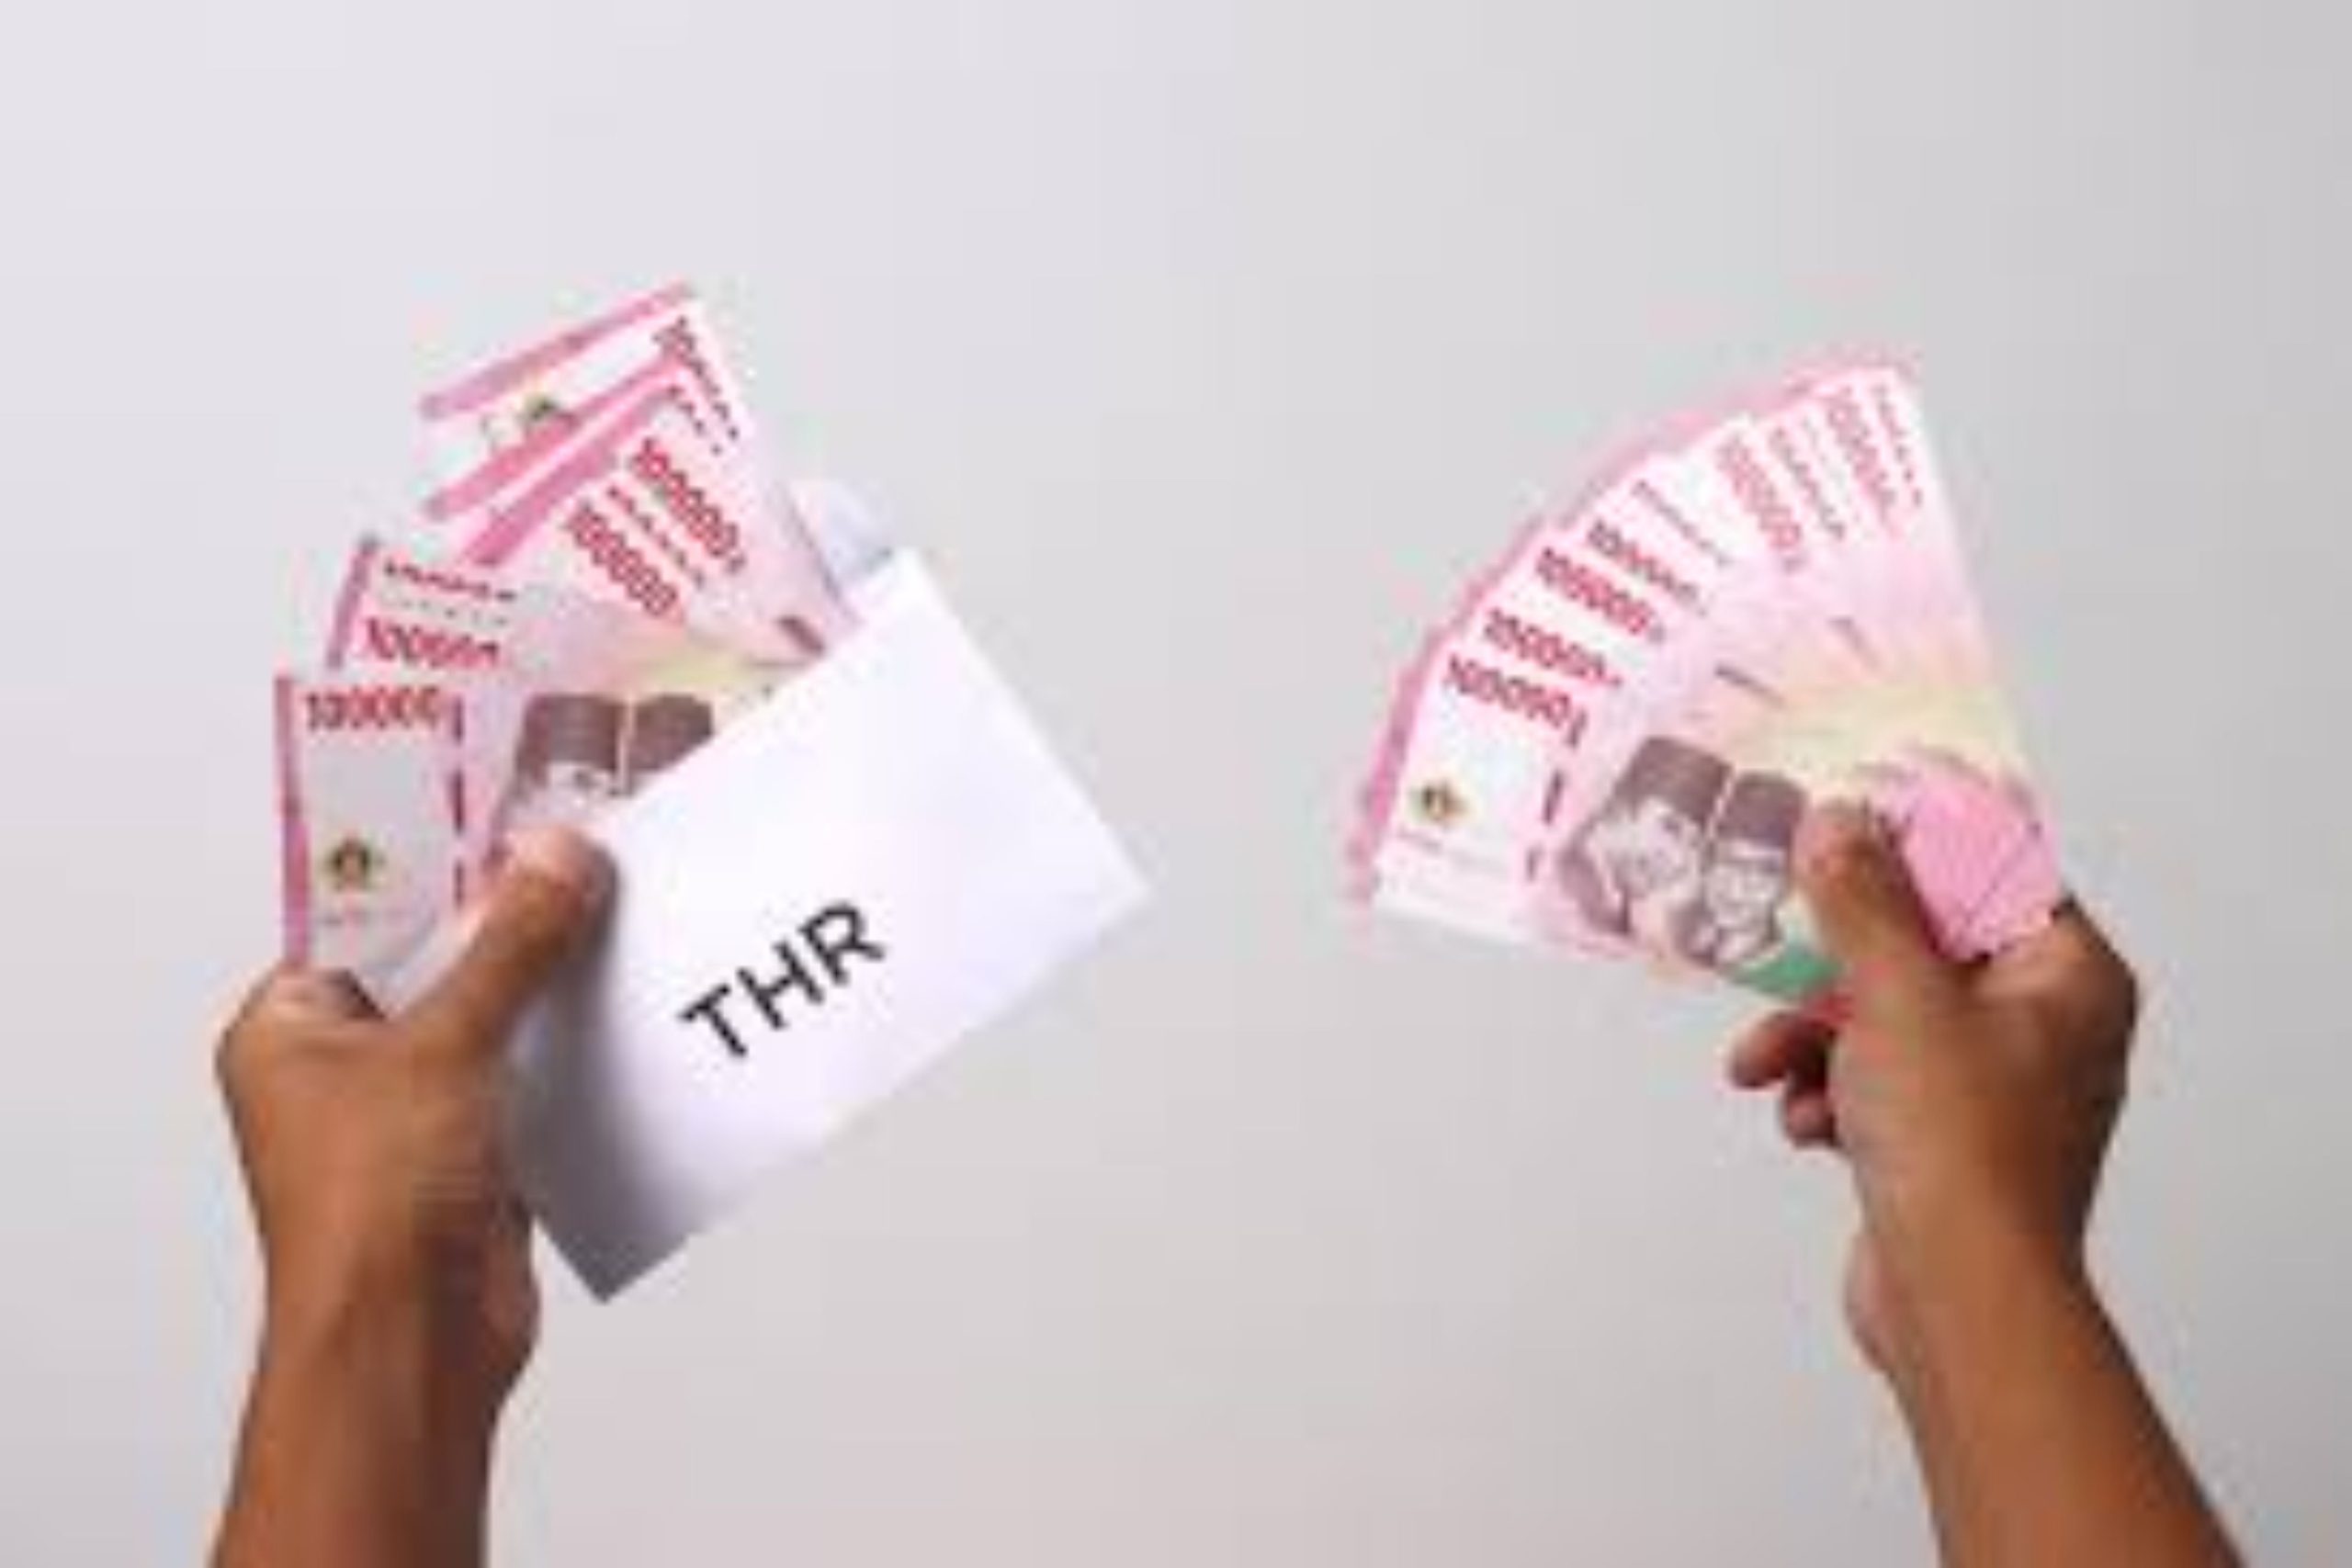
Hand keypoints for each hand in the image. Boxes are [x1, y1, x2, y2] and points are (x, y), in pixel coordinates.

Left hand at [214, 826, 609, 1567]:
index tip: (508, 812)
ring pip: (496, 1022)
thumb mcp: (443, 1045)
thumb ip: (510, 949)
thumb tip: (557, 859)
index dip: (439, 864)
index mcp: (289, 1028)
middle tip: (582, 857)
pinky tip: (629, 1013)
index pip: (366, 915)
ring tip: (620, 920)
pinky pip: (535, 1080)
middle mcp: (343, 1068)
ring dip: (553, 990)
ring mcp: (413, 1115)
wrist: (412, 1345)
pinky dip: (577, 1055)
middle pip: (442, 964)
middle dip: (515, 925)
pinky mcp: (479, 1159)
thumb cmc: (371, 1210)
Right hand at [1725, 804, 2138, 1378]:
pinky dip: (1827, 1093)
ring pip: (1883, 1019)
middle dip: (1834, 960)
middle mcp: (2044, 1029)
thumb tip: (1841, 824)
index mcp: (2070, 979)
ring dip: (1811, 1036)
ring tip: (1765, 1061)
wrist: (1958, 1298)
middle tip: (1775, 930)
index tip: (1845, 812)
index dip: (1916, 839)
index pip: (1996, 870)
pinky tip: (1801, 1121)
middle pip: (1923, 946)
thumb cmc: (1962, 1148)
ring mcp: (1995, 1090)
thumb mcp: (1897, 995)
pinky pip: (1873, 1084)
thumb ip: (1863, 900)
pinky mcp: (1946, 1144)